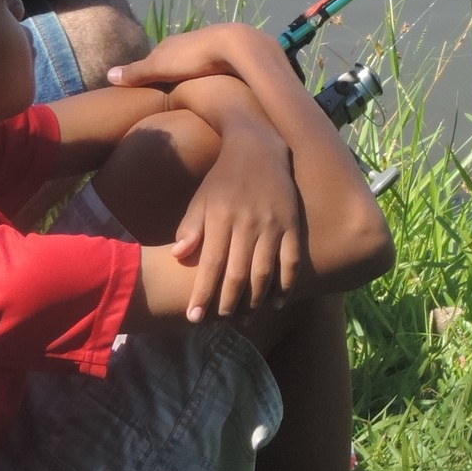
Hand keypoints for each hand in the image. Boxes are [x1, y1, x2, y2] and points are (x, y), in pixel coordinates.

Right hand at [109, 25, 272, 91]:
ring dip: (187, 78)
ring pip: (191, 67)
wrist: (233, 45)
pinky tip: (207, 92)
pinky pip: (208, 72)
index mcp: (168, 45)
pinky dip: (203, 80)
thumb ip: (136, 73)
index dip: (146, 74)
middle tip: (163, 98)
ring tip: (184, 97)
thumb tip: (108, 75)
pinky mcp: (223, 59)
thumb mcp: (159, 67)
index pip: (152, 60)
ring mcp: (205, 50)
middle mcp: (185, 44)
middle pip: (172, 63)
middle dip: (168, 77)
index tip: (143, 92)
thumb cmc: (193, 57)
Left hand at [172, 125, 304, 318]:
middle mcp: (248, 222)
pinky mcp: (292, 224)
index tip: (193, 316)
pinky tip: (276, 303)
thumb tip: (178, 255)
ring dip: (254, 301)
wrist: (258, 147)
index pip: (211, 264)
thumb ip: (191, 227)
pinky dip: (285, 285)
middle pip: (238, 273)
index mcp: (222, 217)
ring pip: (265, 272)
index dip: (202, 293)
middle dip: (226, 304)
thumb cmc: (223, 177)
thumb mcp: (201, 198)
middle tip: (218, 323)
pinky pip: (291, 261)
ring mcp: (273, 224)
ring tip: (244, 319)